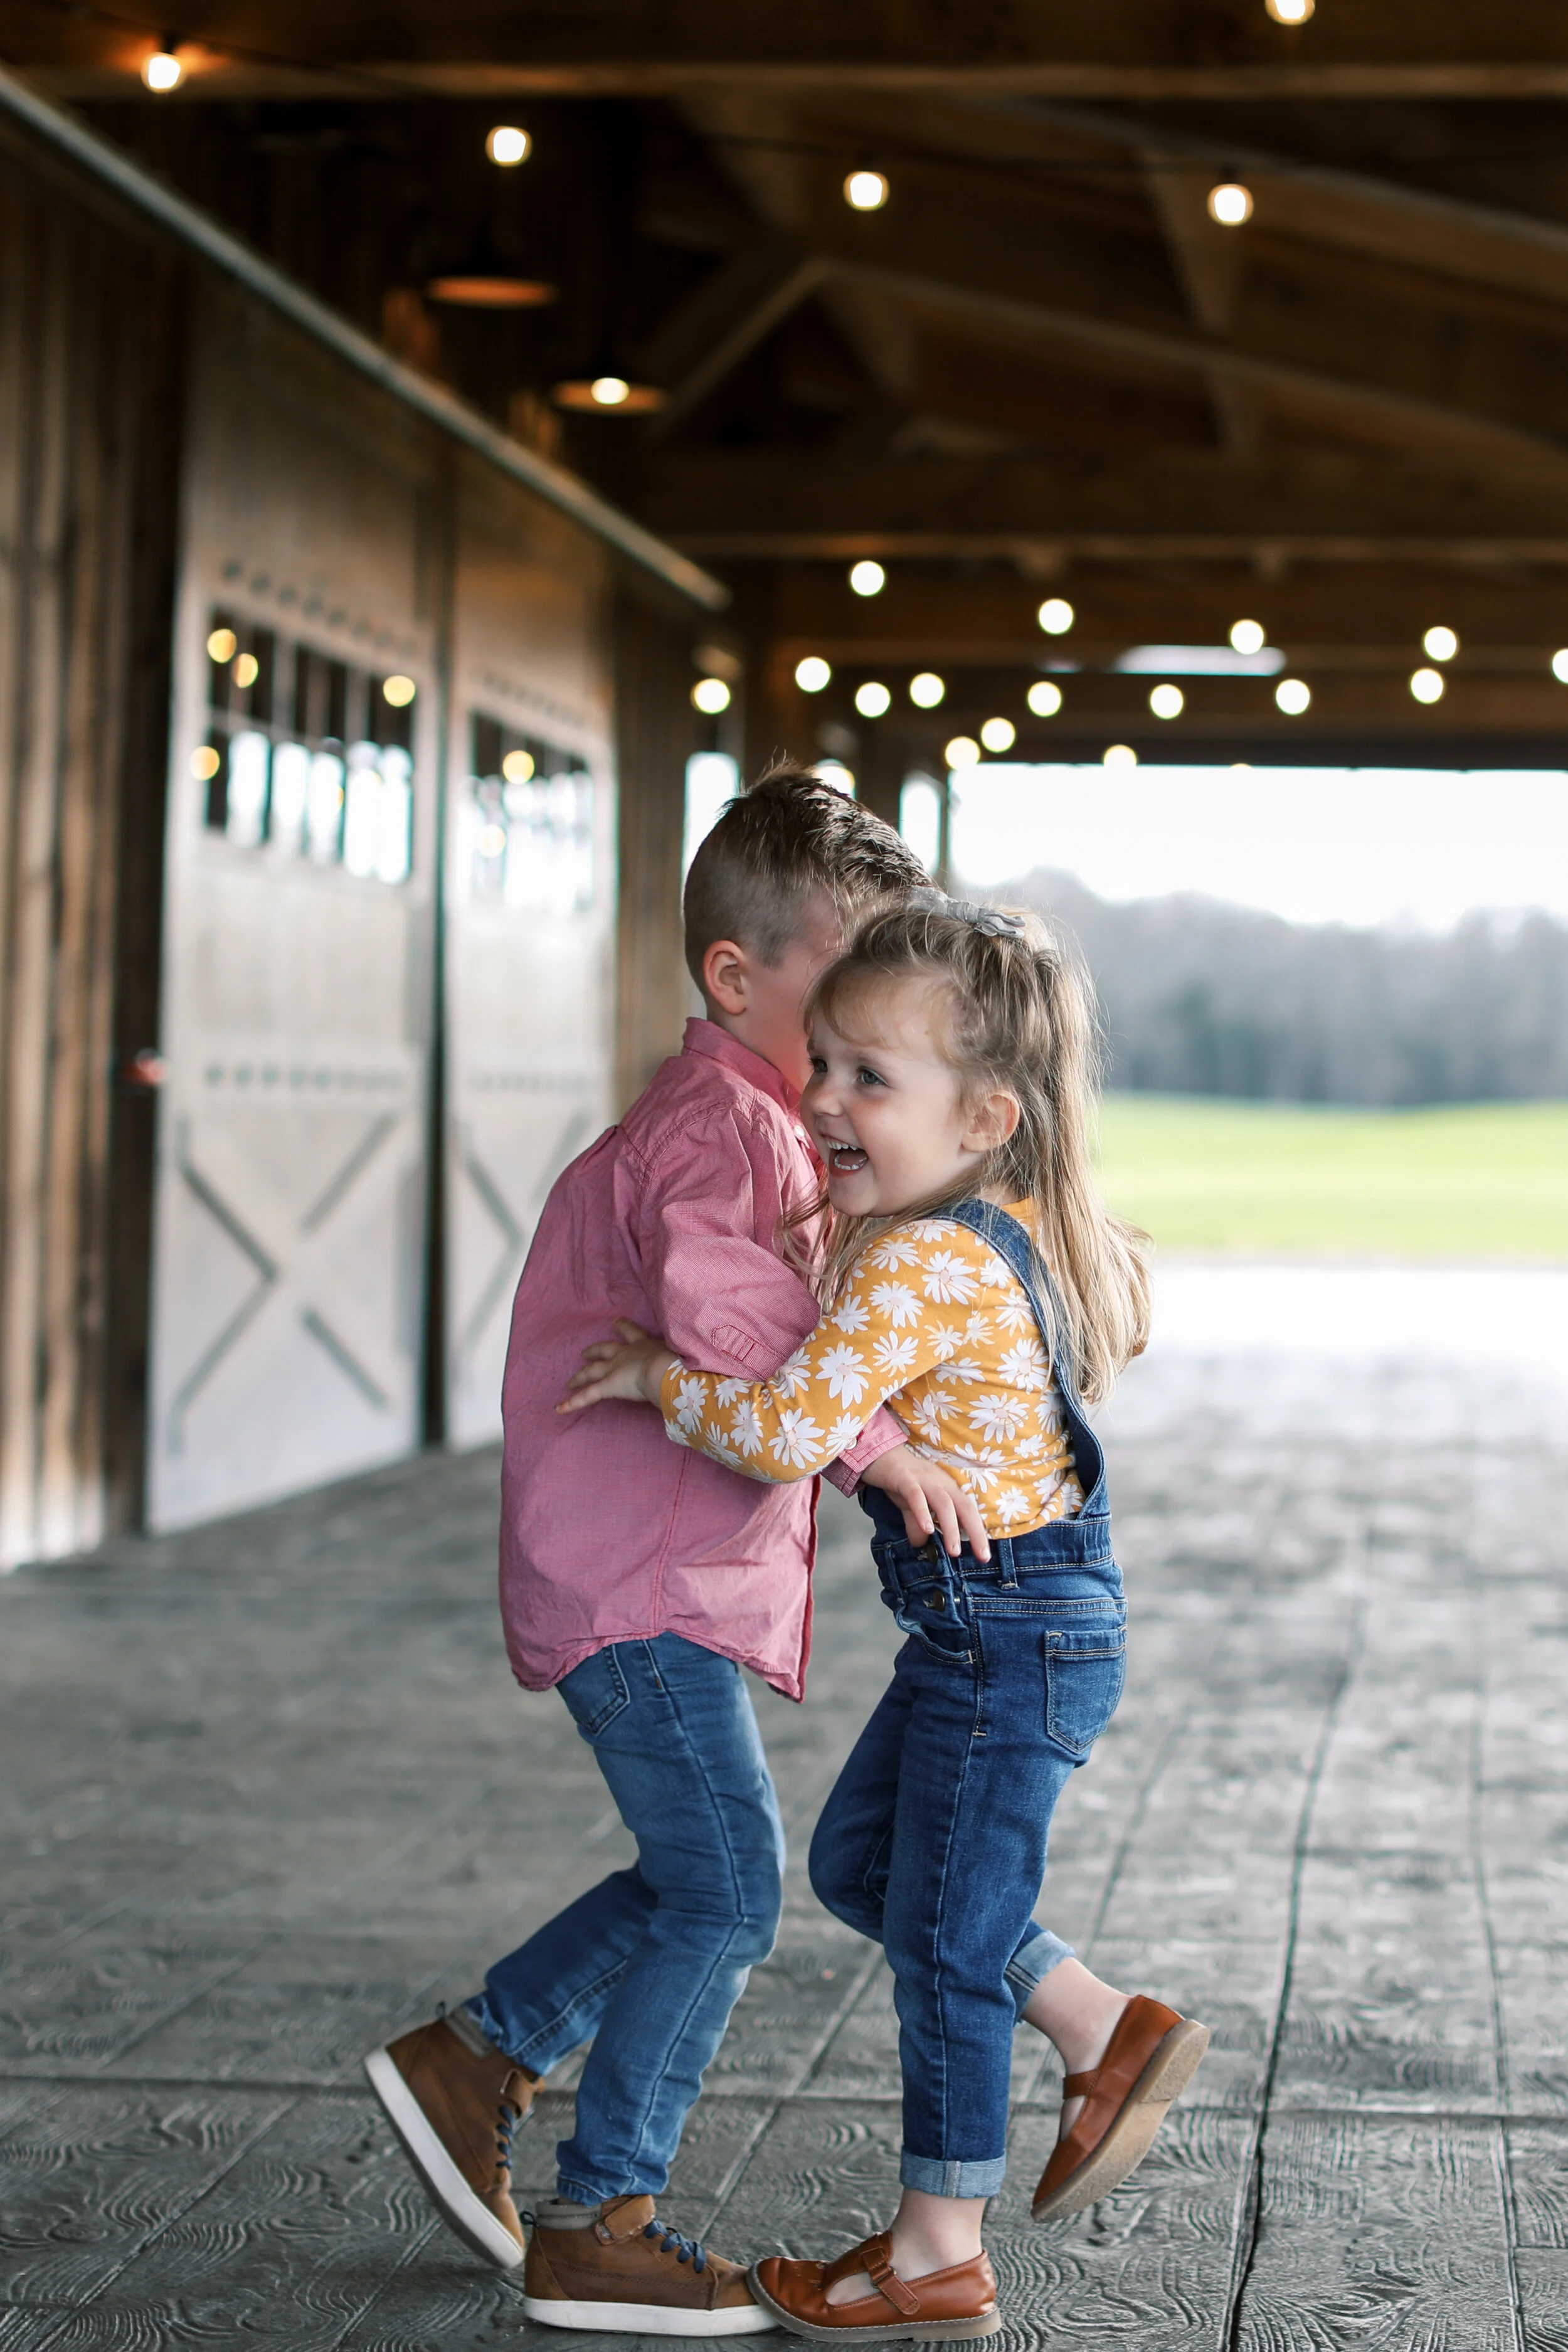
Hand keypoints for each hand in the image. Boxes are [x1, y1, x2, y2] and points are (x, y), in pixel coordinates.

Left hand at [558, 1320, 677, 1413]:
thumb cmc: (679, 1362)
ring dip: (580, 1376)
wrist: (666, 1368)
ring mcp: (614, 1368)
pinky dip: (572, 1403)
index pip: (632, 1333)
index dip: (622, 1327)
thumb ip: (687, 1360)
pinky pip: (587, 1396)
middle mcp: (626, 1353)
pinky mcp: (608, 1385)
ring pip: (592, 1371)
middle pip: (605, 1349)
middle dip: (594, 1350)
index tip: (616, 1322)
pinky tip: (559, 1409)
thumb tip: (704, 1364)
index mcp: (645, 1344)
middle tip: (584, 1352)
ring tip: (570, 1381)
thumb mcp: (686, 1356)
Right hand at [859, 1447, 990, 1562]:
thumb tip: (920, 1544)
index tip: (985, 1555)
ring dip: (951, 1527)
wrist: (879, 1454)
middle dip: (975, 1531)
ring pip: (944, 1503)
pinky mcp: (904, 1478)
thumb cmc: (901, 1479)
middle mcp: (940, 1482)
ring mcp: (924, 1479)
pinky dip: (922, 1512)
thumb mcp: (911, 1505)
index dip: (979, 1531)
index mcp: (947, 1488)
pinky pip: (916, 1496)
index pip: (968, 1510)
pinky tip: (927, 1529)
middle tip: (982, 1556)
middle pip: (964, 1506)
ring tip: (954, 1550)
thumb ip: (916, 1523)